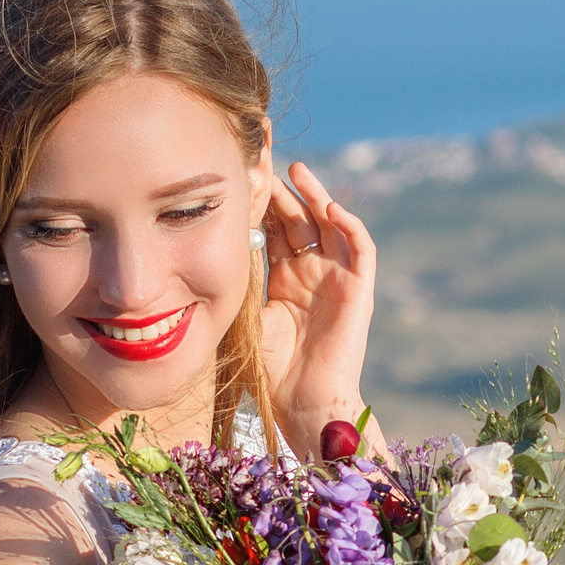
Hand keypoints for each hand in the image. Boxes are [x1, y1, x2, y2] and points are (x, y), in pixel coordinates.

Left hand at [259, 162, 378, 456]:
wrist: (303, 403)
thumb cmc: (270, 371)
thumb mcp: (245, 315)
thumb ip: (236, 280)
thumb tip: (203, 246)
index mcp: (283, 281)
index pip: (273, 230)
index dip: (260, 203)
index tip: (240, 175)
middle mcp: (311, 274)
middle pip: (299, 220)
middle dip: (282, 191)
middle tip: (263, 161)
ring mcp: (336, 279)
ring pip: (330, 225)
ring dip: (316, 197)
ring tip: (296, 171)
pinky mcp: (359, 289)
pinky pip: (361, 249)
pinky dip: (349, 226)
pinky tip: (328, 208)